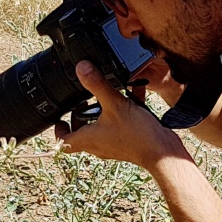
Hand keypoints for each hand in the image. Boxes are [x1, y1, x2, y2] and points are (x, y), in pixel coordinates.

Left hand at [55, 62, 184, 168]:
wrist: (163, 152)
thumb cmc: (137, 136)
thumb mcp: (114, 104)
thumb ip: (97, 85)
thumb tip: (81, 69)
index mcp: (89, 139)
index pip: (63, 142)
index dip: (58, 130)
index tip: (60, 117)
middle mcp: (98, 144)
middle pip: (81, 132)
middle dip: (80, 116)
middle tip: (83, 101)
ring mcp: (113, 143)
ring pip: (100, 127)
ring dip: (101, 112)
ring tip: (107, 95)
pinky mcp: (128, 140)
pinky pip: (120, 123)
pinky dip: (122, 110)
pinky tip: (133, 93)